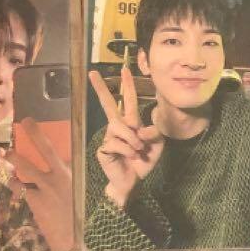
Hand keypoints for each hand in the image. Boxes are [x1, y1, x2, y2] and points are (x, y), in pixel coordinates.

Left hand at [6, 119, 73, 250]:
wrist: (75, 237)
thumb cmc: (78, 215)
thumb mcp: (78, 193)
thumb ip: (66, 179)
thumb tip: (56, 167)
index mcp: (72, 173)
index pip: (57, 149)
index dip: (40, 135)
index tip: (30, 122)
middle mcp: (61, 177)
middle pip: (46, 150)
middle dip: (34, 135)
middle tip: (23, 123)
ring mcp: (48, 188)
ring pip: (26, 168)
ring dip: (15, 159)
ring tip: (7, 154)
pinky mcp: (36, 201)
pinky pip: (20, 188)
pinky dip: (14, 184)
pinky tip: (11, 182)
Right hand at [89, 67, 164, 208]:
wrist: (134, 181)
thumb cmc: (144, 161)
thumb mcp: (157, 146)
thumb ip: (154, 133)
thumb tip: (142, 128)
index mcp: (131, 123)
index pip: (128, 100)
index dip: (127, 85)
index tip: (124, 69)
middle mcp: (118, 127)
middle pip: (108, 104)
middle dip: (100, 88)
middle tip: (92, 73)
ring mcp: (110, 137)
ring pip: (120, 128)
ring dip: (133, 139)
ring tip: (139, 150)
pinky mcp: (104, 148)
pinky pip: (117, 143)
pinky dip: (129, 150)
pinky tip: (131, 157)